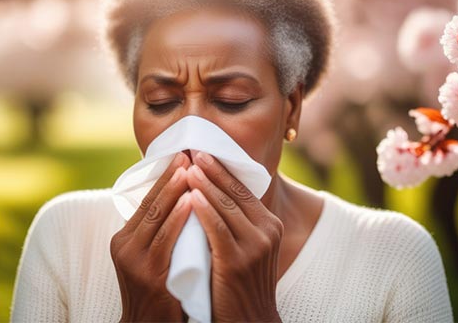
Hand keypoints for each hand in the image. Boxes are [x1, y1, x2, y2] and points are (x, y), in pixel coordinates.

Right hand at [110, 152, 191, 321]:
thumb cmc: (160, 290)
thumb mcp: (154, 256)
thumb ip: (161, 232)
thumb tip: (182, 200)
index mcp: (125, 238)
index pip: (146, 201)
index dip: (164, 178)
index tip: (181, 157)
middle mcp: (124, 245)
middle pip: (150, 203)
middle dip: (170, 177)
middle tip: (187, 154)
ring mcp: (134, 259)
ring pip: (157, 216)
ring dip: (175, 190)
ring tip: (191, 169)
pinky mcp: (148, 273)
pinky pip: (166, 239)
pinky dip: (179, 217)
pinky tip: (192, 201)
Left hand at [186, 152, 283, 321]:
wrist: (250, 321)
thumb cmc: (240, 284)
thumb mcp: (247, 249)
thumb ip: (236, 224)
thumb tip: (211, 195)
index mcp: (270, 226)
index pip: (244, 190)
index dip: (222, 170)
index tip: (203, 153)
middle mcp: (267, 232)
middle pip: (236, 192)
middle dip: (213, 170)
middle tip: (193, 151)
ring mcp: (254, 246)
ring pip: (226, 206)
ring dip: (204, 184)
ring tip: (187, 167)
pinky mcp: (237, 261)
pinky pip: (217, 228)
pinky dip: (203, 210)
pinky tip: (190, 196)